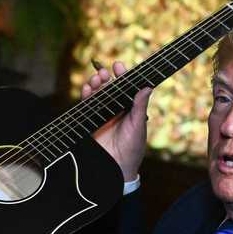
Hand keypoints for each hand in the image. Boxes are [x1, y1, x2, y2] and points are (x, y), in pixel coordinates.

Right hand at [81, 60, 152, 181]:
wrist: (119, 168)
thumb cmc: (133, 148)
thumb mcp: (138, 126)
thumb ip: (139, 106)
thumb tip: (147, 87)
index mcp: (130, 109)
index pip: (126, 88)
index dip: (122, 75)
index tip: (118, 65)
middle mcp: (117, 110)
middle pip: (109, 88)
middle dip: (106, 78)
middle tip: (105, 72)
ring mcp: (103, 116)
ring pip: (97, 95)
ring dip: (95, 85)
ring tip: (96, 79)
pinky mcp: (92, 123)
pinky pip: (87, 106)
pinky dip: (85, 96)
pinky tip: (86, 89)